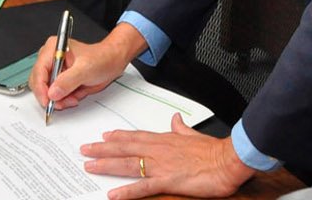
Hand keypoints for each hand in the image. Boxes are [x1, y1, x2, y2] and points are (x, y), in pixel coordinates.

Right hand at [30, 24, 144, 113]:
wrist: (112, 62)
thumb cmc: (102, 58)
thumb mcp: (85, 69)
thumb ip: (68, 81)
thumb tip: (53, 92)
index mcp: (53, 48)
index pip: (38, 71)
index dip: (41, 88)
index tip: (47, 101)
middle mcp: (51, 58)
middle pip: (39, 83)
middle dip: (51, 96)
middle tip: (63, 102)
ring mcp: (55, 71)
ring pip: (47, 92)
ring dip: (59, 99)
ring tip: (73, 98)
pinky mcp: (61, 81)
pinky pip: (55, 96)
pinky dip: (64, 100)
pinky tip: (75, 96)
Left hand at [81, 115, 254, 198]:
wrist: (227, 160)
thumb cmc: (213, 151)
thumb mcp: (193, 134)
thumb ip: (181, 128)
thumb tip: (175, 119)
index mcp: (164, 139)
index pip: (134, 136)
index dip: (117, 136)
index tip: (103, 135)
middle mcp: (158, 150)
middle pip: (124, 148)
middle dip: (102, 149)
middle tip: (84, 149)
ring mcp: (160, 165)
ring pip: (127, 165)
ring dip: (107, 165)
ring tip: (90, 166)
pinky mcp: (167, 181)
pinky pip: (142, 187)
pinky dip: (127, 191)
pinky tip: (113, 194)